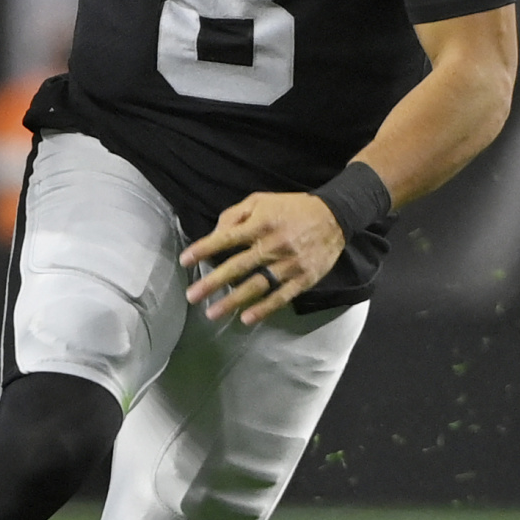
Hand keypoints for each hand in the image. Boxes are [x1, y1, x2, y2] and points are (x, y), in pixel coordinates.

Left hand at [181, 192, 345, 324]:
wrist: (334, 216)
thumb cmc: (291, 208)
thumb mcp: (261, 200)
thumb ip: (235, 214)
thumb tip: (215, 234)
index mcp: (261, 224)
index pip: (226, 238)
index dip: (204, 249)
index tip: (185, 261)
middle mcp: (273, 245)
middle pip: (237, 266)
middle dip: (212, 282)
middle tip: (191, 296)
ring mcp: (289, 264)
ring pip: (257, 286)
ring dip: (233, 301)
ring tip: (212, 313)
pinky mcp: (303, 278)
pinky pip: (281, 296)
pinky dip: (264, 309)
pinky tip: (247, 319)